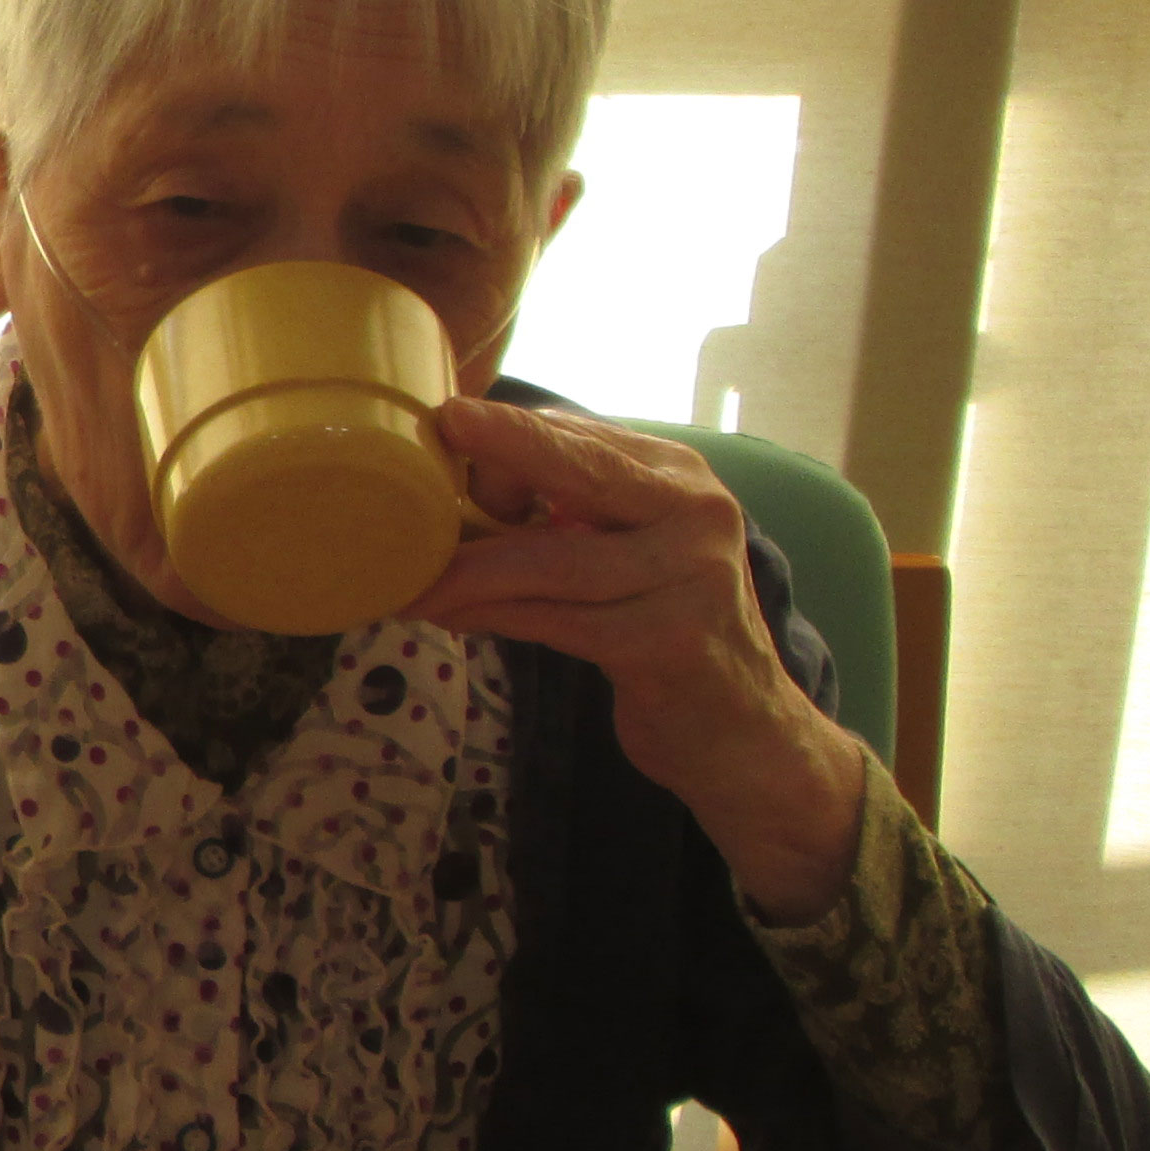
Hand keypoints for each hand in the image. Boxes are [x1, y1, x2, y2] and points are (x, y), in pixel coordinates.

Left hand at [415, 396, 866, 918]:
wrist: (741, 732)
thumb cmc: (662, 628)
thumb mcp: (628, 553)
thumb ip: (570, 512)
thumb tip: (461, 481)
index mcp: (681, 481)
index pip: (586, 440)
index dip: (512, 436)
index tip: (450, 417)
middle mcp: (696, 516)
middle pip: (582, 472)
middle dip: (505, 450)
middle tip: (442, 429)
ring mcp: (690, 579)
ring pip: (551, 560)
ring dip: (467, 570)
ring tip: (408, 577)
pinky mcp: (667, 642)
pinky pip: (555, 620)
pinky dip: (492, 617)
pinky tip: (449, 616)